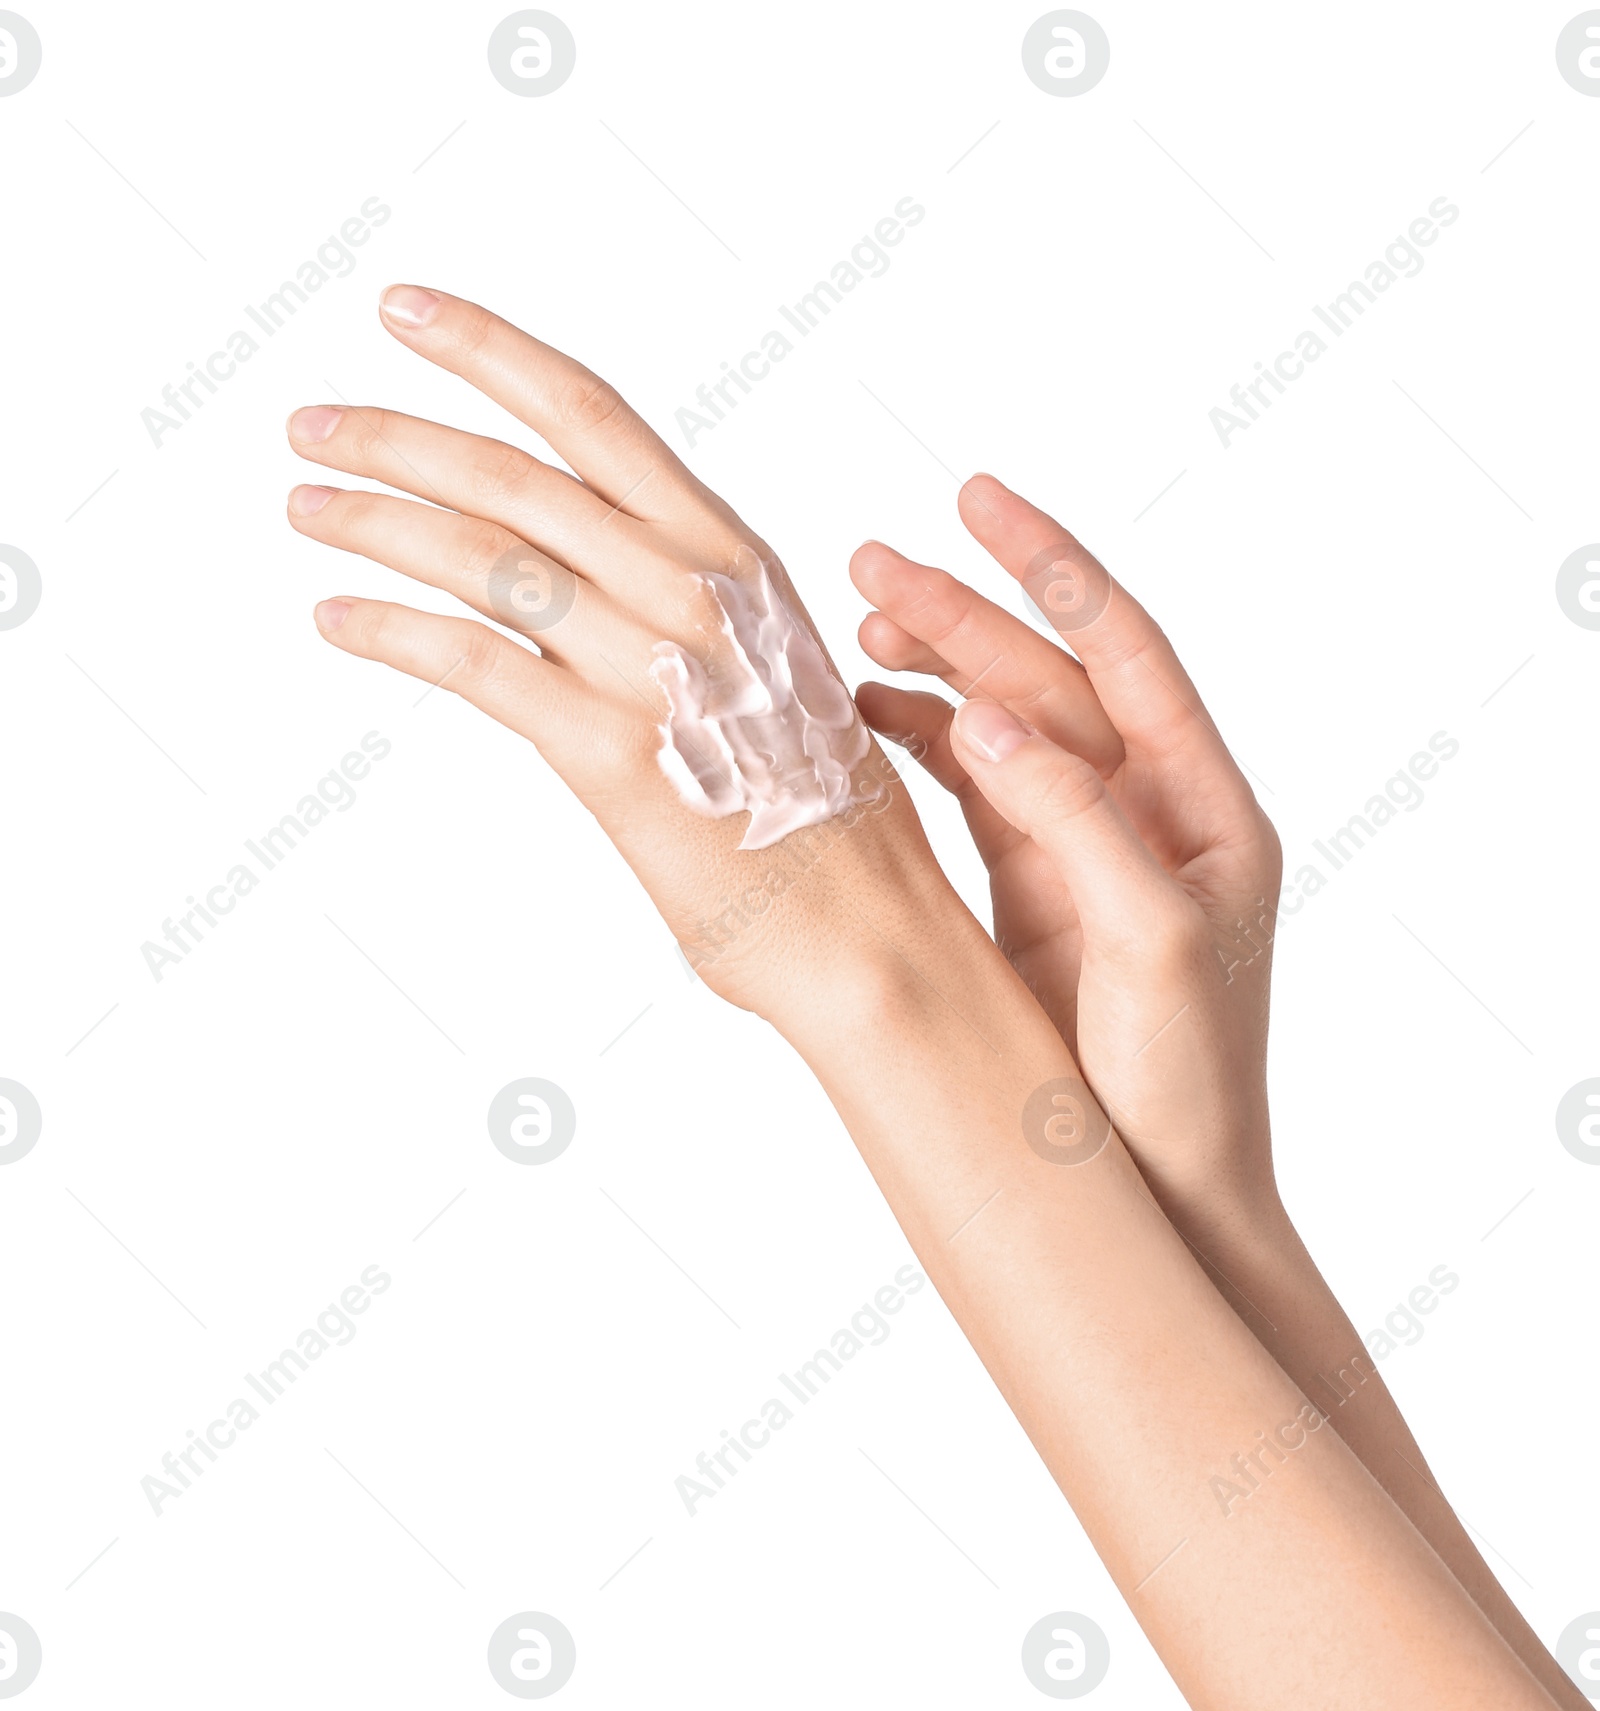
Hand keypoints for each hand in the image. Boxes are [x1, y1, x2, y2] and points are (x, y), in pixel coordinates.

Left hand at [284, 286, 957, 1027]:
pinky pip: (474, 665)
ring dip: (374, 523)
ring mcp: (653, 667)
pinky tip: (339, 619)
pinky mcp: (610, 756)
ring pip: (484, 559)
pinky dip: (392, 632)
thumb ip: (693, 614)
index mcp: (737, 555)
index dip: (490, 351)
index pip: (595, 417)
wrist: (874, 932)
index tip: (407, 311)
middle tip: (313, 424)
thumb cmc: (828, 817)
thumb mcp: (777, 670)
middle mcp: (694, 588)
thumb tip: (602, 585)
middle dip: (397, 438)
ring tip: (306, 507)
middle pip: (514, 476)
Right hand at [852, 476, 1282, 1216]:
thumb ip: (1075, 822)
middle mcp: (1147, 809)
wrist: (1162, 1191)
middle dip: (965, 615)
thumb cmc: (1186, 1082)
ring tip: (858, 629)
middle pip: (1048, 680)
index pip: (1127, 653)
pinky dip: (919, 751)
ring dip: (934, 674)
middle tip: (872, 561)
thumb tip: (988, 720)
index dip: (1055, 570)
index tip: (981, 501)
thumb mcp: (1149, 941)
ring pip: (1001, 728)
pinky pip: (971, 793)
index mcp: (1204, 806)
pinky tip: (867, 722)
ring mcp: (1083, 845)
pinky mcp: (1031, 888)